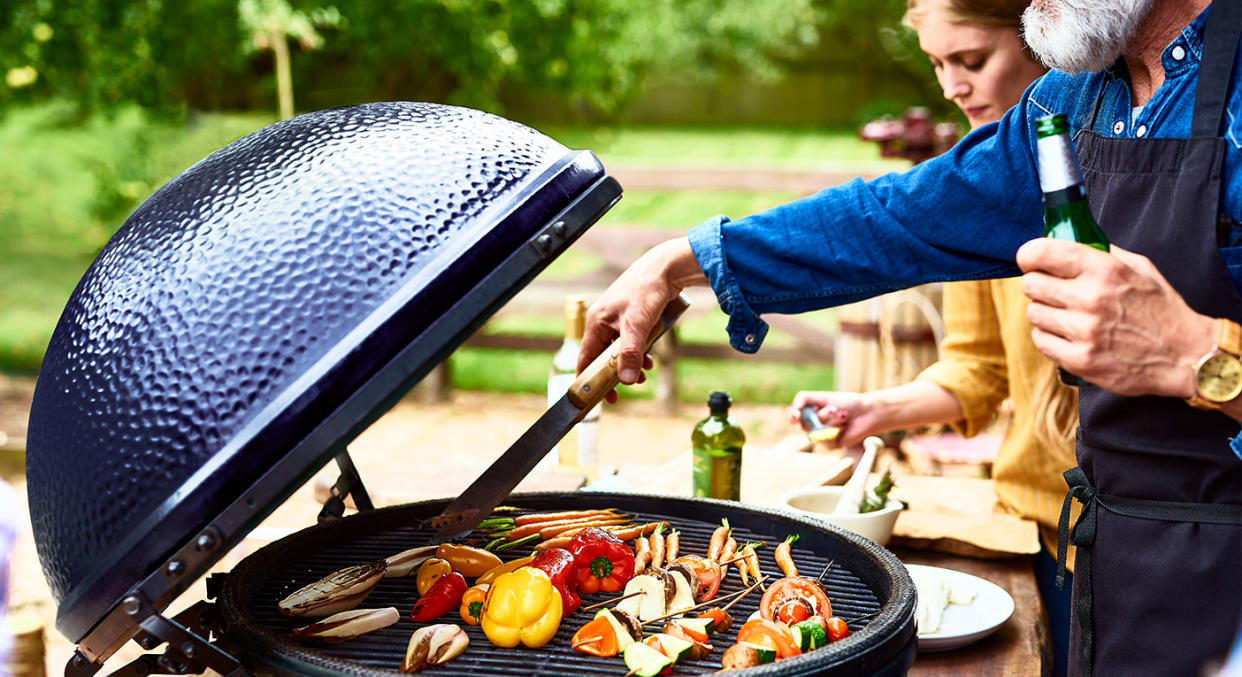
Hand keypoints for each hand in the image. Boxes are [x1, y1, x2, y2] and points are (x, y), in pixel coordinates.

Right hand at [578, 237, 707, 402]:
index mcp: (596, 322)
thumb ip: (630, 354)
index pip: (585, 358)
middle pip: (602, 357)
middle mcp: (604, 322)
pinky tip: (650, 359)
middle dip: (615, 374)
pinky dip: (639, 353)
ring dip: (630, 365)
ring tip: (644, 375)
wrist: (667, 267)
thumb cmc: (647, 289)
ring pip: (619, 351)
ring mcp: (618, 320)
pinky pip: (631, 342)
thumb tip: (626, 380)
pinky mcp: (633, 318)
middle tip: (625, 391)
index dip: (589, 380)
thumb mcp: (638, 325)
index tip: (597, 398)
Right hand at [786, 391, 877, 448]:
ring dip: (831, 421)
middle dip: (821, 415)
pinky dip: (836, 430)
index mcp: (811, 411)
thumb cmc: (848, 403)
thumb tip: (792, 406)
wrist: (868, 413)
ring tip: (844, 415)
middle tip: (834, 408)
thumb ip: (805, 398)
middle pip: (804, 424)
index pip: (794, 415)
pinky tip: (846, 425)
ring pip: (816, 432)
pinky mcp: (830, 444)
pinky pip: (825, 440)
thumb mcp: (824, 396)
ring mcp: (821, 435)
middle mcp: (814, 423)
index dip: (792, 415)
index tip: (795, 415)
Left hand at [1016, 239, 1212, 397]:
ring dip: (1045, 313)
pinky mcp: (1080, 359)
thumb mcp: (1140, 268)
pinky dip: (1049, 337)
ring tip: (1066, 315)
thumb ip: (1103, 254)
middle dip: (1037, 285)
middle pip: (1031, 285)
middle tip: (1052, 291)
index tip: (1030, 261)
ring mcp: (1085, 331)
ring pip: (1033, 314)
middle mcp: (1092, 298)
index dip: (1029, 256)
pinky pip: (1041, 341)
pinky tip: (1068, 335)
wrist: (1185, 356)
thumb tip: (1070, 240)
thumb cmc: (1161, 310)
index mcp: (1105, 270)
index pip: (1043, 252)